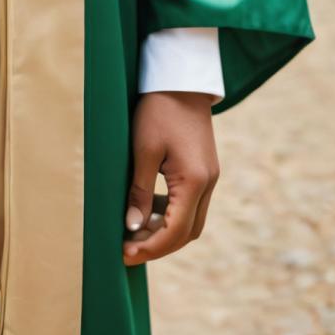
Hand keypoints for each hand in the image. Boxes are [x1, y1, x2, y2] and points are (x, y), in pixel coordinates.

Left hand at [122, 91, 219, 266]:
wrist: (181, 79)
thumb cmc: (159, 110)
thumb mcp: (143, 149)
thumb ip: (140, 192)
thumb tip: (132, 228)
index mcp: (194, 180)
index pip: (174, 232)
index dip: (150, 248)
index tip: (124, 254)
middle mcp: (208, 184)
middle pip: (187, 233)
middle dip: (158, 246)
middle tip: (128, 248)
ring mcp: (210, 177)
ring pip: (191, 222)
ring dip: (165, 232)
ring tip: (134, 231)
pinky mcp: (205, 170)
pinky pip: (191, 204)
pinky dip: (171, 214)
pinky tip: (149, 209)